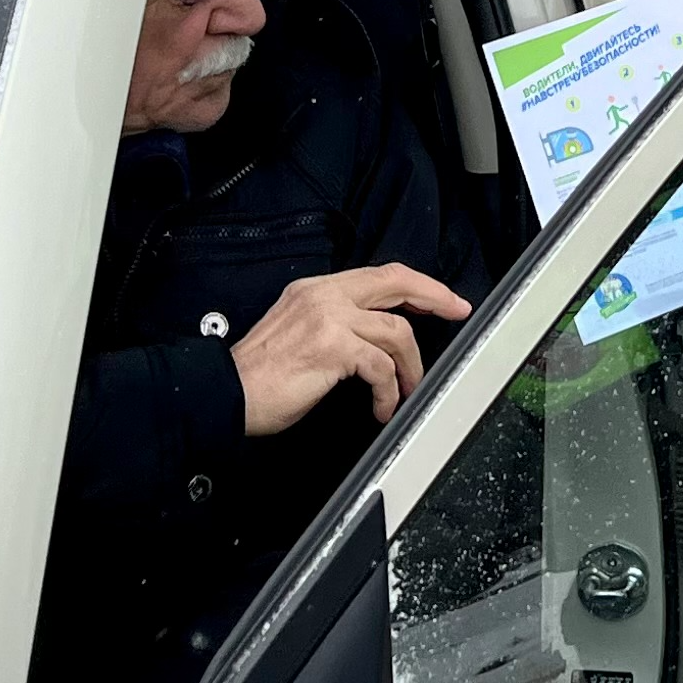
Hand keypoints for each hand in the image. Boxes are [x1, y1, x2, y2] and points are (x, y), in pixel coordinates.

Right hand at [230, 265, 471, 436]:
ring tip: (407, 390)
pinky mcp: (332, 347)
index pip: (378, 275)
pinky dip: (389, 391)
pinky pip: (381, 367)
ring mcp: (328, 318)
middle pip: (396, 282)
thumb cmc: (258, 375)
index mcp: (315, 290)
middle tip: (457, 312)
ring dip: (410, 366)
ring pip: (396, 332)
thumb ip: (333, 324)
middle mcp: (323, 296)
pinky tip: (382, 407)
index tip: (439, 297)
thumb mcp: (297, 331)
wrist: (226, 393)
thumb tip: (374, 339)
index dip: (416, 285)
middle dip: (435, 297)